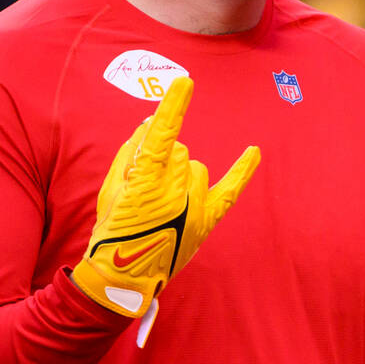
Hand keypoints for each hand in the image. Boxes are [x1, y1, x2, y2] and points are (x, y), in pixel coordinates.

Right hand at [71, 77, 260, 316]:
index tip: (186, 83)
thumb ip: (129, 155)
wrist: (123, 280)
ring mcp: (194, 208)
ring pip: (196, 168)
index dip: (174, 108)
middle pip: (179, 151)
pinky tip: (254, 151)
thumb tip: (147, 126)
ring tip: (162, 203)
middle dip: (162, 160)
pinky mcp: (206, 222)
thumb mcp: (110, 191)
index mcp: (145, 182)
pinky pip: (230, 191)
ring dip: (180, 175)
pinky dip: (242, 170)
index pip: (162, 135)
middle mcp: (175, 192)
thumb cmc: (111, 232)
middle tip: (144, 187)